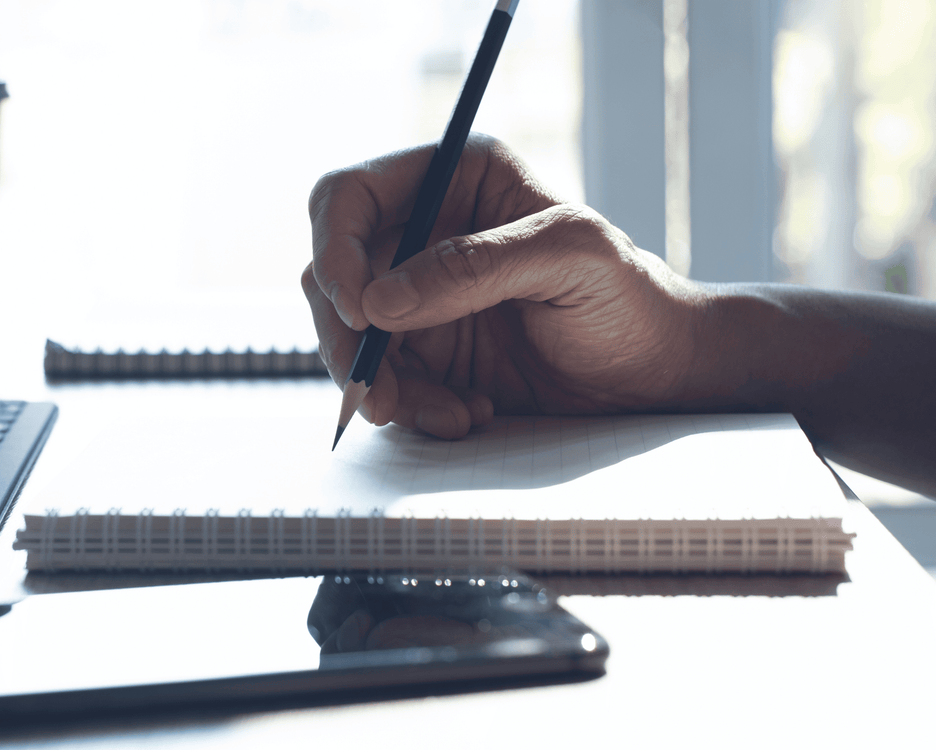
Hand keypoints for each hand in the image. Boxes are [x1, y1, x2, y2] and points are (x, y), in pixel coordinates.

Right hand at [303, 136, 707, 437]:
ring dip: (381, 383)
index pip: (348, 197)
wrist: (655, 374)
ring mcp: (417, 293)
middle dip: (346, 337)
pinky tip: (465, 413)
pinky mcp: (422, 350)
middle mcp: (422, 229)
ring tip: (446, 414)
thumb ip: (475, 267)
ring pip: (347, 335)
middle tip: (374, 392)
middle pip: (330, 273)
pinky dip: (410, 407)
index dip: (335, 251)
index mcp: (453, 176)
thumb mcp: (570, 260)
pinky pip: (380, 378)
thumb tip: (379, 301)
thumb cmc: (631, 298)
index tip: (361, 310)